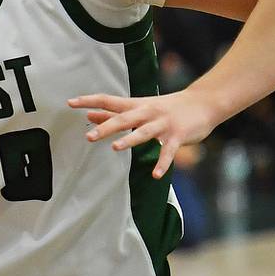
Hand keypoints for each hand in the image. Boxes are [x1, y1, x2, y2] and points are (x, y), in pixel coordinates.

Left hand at [72, 90, 220, 179]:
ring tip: (117, 148)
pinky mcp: (178, 136)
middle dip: (106, 127)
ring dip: (131, 140)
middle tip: (89, 137)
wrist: (204, 102)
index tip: (70, 102)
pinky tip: (155, 175)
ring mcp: (163, 125)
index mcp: (136, 106)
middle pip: (124, 119)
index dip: (90, 101)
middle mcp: (147, 113)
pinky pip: (168, 151)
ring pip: (144, 133)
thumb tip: (89, 115)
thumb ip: (115, 113)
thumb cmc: (166, 107)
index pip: (109, 100)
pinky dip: (162, 163)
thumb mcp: (140, 107)